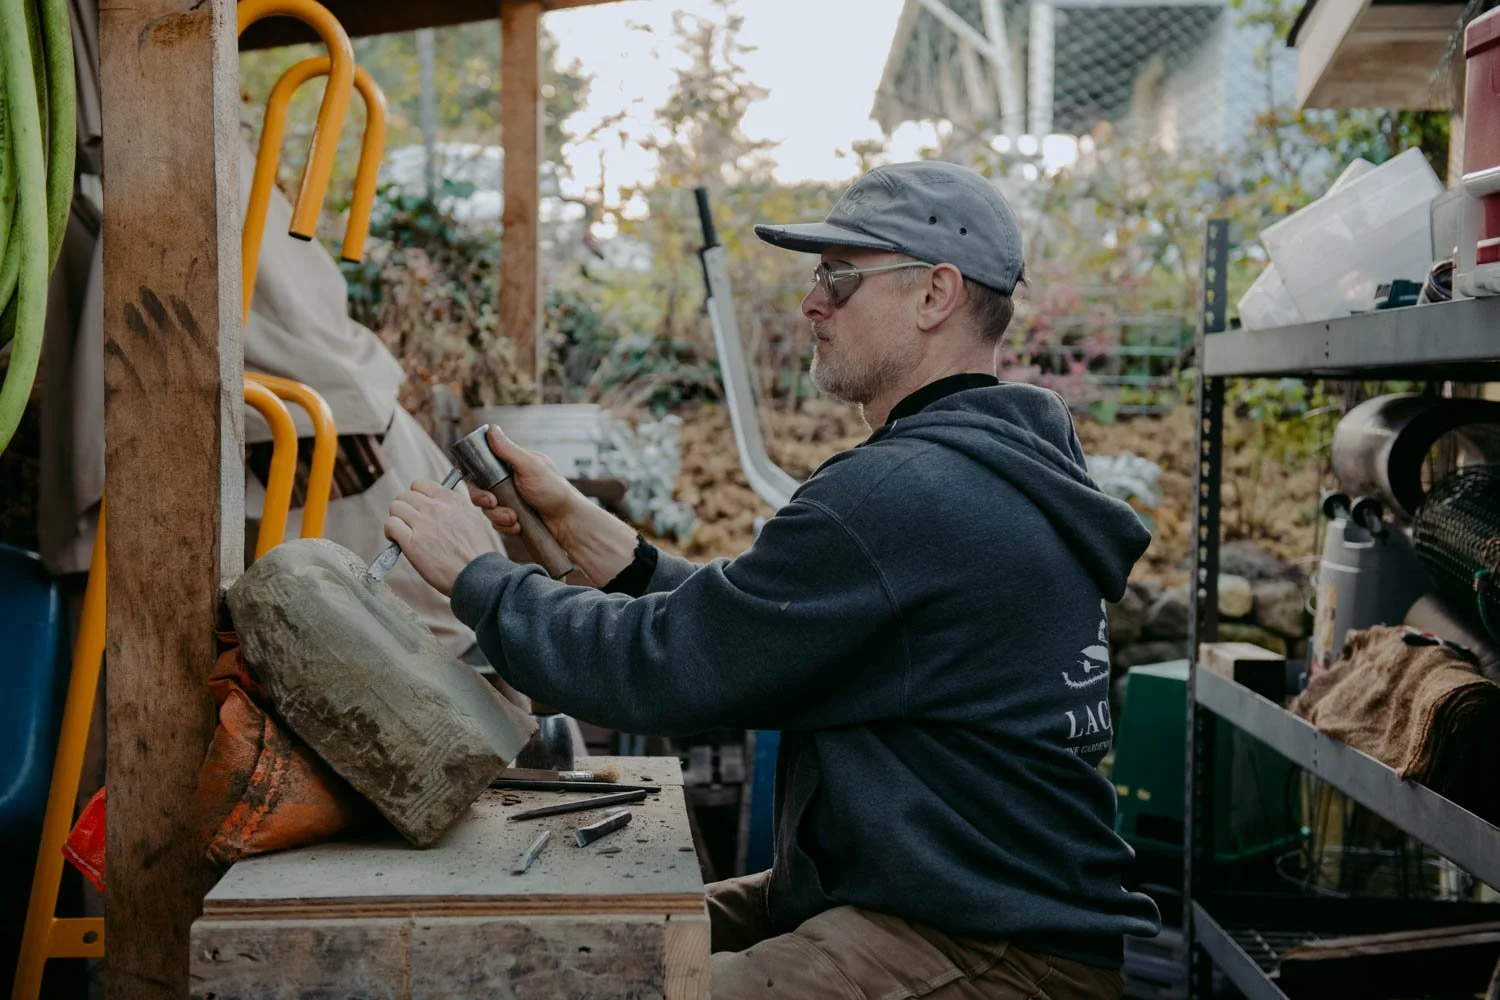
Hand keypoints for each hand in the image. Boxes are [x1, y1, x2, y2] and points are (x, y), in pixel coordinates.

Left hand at [384, 479, 501, 596]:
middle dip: (405, 508)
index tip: (417, 507)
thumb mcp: (471, 519)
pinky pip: (390, 525)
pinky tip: (396, 540)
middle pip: (405, 496)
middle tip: (408, 522)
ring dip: (396, 519)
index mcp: (452, 500)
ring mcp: (423, 524)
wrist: (477, 575)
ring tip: (402, 531)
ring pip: (395, 508)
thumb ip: (452, 508)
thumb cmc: (476, 553)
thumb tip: (434, 505)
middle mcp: (436, 508)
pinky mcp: (412, 542)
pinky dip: (390, 532)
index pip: (420, 485)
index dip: (416, 496)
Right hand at [467, 425, 582, 544]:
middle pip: (479, 489)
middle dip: (483, 499)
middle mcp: (509, 481)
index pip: (482, 466)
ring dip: (498, 516)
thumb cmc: (554, 491)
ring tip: (513, 519)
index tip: (479, 486)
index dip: (475, 477)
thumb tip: (491, 429)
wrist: (568, 522)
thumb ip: (508, 450)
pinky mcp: (512, 518)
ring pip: (488, 509)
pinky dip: (505, 527)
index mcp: (512, 464)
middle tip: (492, 503)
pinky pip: (497, 524)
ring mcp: (510, 500)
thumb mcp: (530, 466)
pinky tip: (518, 527)